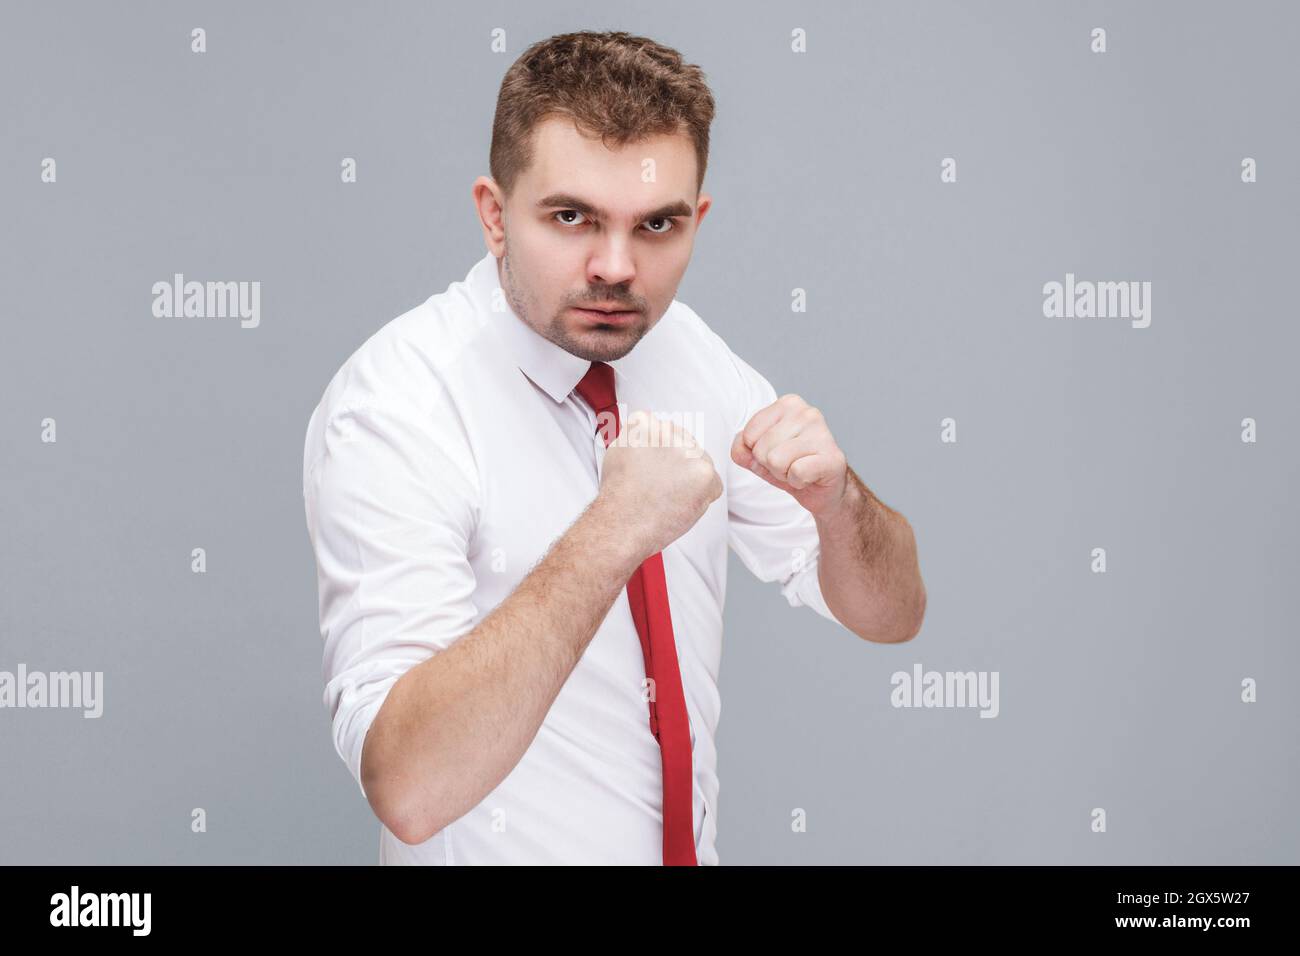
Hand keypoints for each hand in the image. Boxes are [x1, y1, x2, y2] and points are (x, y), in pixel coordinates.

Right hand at [597, 410, 722, 558]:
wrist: (623, 524)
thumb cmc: (619, 496)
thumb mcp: (617, 451)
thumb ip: (637, 435)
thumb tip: (650, 427)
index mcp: (645, 423)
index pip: (663, 429)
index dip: (660, 453)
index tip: (652, 466)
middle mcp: (668, 431)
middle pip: (685, 444)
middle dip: (678, 464)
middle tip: (660, 484)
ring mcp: (688, 450)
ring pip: (701, 463)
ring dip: (690, 478)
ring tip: (667, 494)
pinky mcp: (704, 472)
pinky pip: (715, 484)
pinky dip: (703, 496)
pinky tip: (680, 502)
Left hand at [731, 394, 847, 517]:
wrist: (824, 488)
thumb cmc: (792, 466)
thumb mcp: (759, 456)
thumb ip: (742, 448)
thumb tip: (740, 447)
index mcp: (788, 404)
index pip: (748, 434)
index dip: (757, 452)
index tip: (776, 453)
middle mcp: (806, 413)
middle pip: (762, 449)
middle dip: (771, 465)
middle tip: (790, 464)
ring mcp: (822, 433)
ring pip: (776, 461)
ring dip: (784, 474)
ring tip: (799, 470)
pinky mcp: (832, 457)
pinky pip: (796, 473)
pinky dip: (798, 482)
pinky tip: (810, 477)